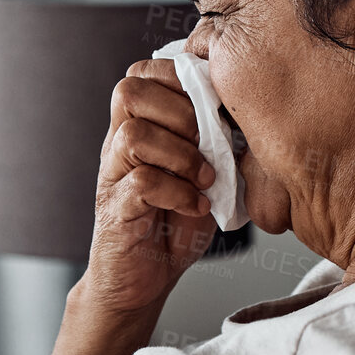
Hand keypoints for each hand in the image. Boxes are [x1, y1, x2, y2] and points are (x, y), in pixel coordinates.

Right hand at [83, 57, 218, 313]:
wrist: (145, 280)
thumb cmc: (174, 222)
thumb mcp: (201, 171)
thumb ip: (210, 138)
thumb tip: (242, 107)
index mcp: (137, 125)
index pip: (143, 74)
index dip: (180, 80)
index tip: (214, 107)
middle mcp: (117, 144)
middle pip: (129, 91)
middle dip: (181, 112)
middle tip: (209, 143)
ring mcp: (112, 176)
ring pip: (133, 134)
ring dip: (180, 154)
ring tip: (205, 178)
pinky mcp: (115, 210)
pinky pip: (141, 183)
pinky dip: (178, 192)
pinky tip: (197, 205)